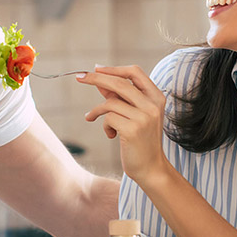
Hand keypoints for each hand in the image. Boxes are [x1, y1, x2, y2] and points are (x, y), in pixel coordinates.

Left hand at [77, 65, 167, 184]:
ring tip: (92, 118)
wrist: (151, 168)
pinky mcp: (132, 130)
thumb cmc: (141, 140)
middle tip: (80, 77)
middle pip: (119, 83)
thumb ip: (119, 97)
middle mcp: (152, 105)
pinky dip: (104, 126)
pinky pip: (108, 118)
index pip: (135, 72)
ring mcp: (144, 117)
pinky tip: (111, 135)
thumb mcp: (134, 114)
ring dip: (97, 111)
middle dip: (96, 78)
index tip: (96, 69)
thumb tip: (100, 80)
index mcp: (156, 97)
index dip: (114, 69)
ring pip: (110, 103)